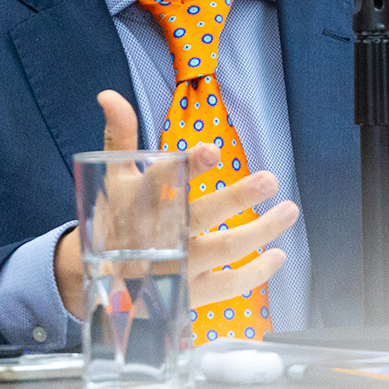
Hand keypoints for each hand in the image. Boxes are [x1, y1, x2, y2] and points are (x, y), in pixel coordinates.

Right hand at [54, 90, 296, 317]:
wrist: (99, 281)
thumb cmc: (114, 216)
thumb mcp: (113, 176)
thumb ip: (120, 134)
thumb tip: (109, 95)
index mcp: (139, 201)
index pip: (164, 180)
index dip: (188, 166)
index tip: (213, 150)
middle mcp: (160, 235)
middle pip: (201, 215)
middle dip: (237, 198)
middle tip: (269, 179)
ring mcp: (177, 267)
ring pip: (224, 249)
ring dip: (261, 230)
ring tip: (289, 209)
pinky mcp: (190, 293)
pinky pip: (228, 285)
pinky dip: (257, 272)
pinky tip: (278, 254)